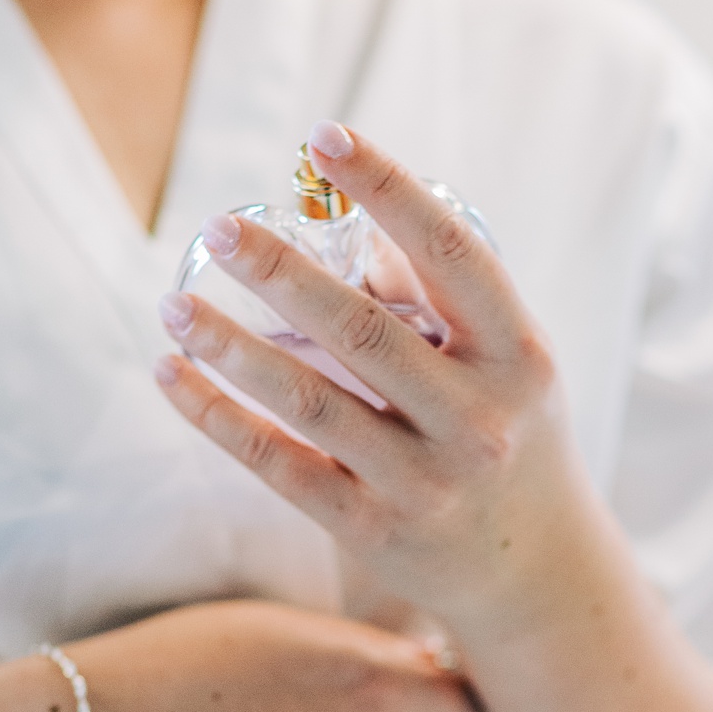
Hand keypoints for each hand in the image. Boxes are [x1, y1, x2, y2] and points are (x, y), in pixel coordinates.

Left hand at [154, 121, 592, 641]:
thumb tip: (348, 226)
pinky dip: (219, 418)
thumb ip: (442, 301)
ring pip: (309, 400)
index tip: (325, 136)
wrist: (538, 575)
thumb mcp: (509, 367)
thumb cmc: (514, 440)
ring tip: (175, 304)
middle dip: (282, 272)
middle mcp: (478, 419)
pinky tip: (174, 376)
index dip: (387, 188)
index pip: (452, 254)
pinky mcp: (374, 530)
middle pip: (364, 330)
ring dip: (230, 347)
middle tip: (218, 228)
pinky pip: (280, 465)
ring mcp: (425, 481)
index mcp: (519, 356)